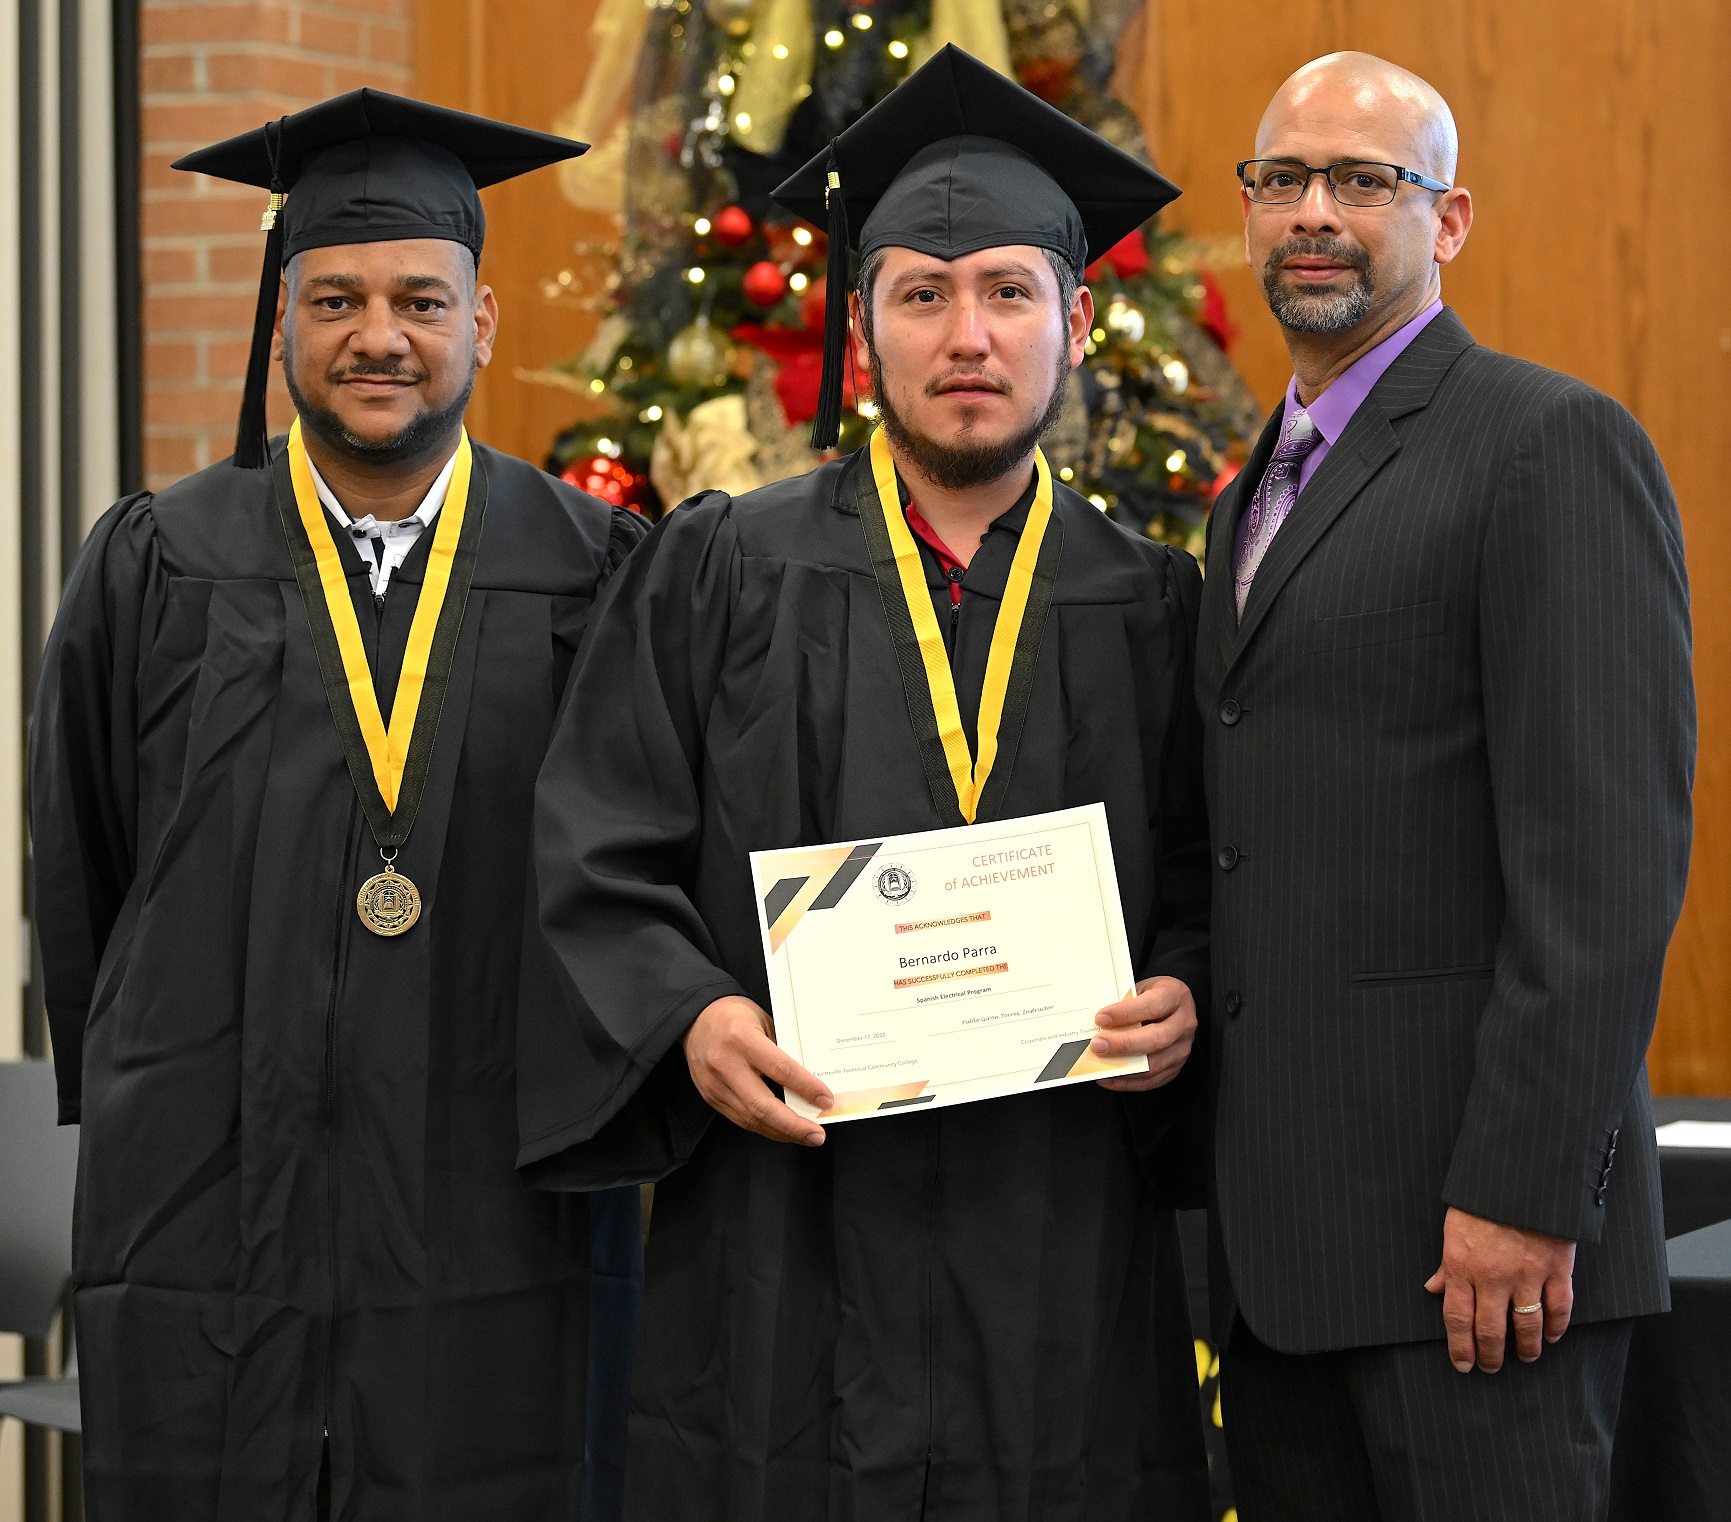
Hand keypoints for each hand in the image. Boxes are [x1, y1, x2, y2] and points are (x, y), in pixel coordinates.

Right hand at [683, 995, 831, 1145]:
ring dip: (781, 1131)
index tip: (825, 1101)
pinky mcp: (710, 1096)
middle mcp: (726, 1064)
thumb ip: (782, 1050)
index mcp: (742, 1038)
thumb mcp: (763, 1022)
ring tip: (804, 1135)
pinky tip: (781, 1128)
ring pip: (751, 1118)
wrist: (695, 1018)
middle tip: (817, 1135)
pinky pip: (740, 1118)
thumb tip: (809, 1080)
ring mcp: (714, 1084)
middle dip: (793, 1125)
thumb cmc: (733, 1016)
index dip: (806, 1088)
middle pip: (763, 1105)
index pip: (781, 1070)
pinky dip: (764, 1126)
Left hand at [1092, 976, 1196, 1092]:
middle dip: (1124, 1044)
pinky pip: (1152, 1080)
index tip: (1101, 1018)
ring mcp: (1182, 1048)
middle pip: (1157, 1039)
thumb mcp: (1139, 988)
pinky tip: (1108, 1077)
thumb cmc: (1151, 995)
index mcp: (1175, 995)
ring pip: (1155, 1064)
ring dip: (1124, 1066)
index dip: (1126, 1013)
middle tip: (1098, 1045)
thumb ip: (1123, 1003)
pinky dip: (1127, 1082)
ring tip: (1099, 1063)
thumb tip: (1097, 1023)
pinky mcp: (1175, 1067)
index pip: (1153, 1005)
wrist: (1170, 1006)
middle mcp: (1184, 1023)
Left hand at [1424, 1206, 1575, 1371]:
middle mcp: (1492, 1276)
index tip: (1462, 1364)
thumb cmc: (1480, 1199)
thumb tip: (1433, 1289)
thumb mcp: (1453, 1227)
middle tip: (1491, 1368)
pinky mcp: (1556, 1268)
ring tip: (1523, 1357)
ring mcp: (1526, 1274)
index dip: (1459, 1346)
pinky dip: (1556, 1326)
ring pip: (1526, 1325)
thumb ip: (1446, 1263)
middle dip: (1490, 1355)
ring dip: (1525, 1348)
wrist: (1519, 1175)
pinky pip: (1559, 1307)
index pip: (1457, 1318)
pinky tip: (1552, 1336)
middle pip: (1490, 1330)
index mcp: (1461, 1265)